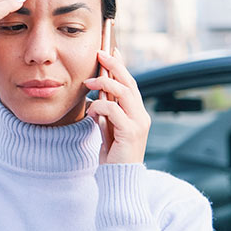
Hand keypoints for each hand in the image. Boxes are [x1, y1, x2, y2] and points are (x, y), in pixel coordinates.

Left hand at [84, 48, 150, 163]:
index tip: (110, 50)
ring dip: (105, 83)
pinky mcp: (130, 132)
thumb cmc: (113, 156)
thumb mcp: (108, 130)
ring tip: (89, 82)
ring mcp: (138, 123)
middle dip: (114, 65)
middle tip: (100, 53)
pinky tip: (91, 110)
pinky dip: (100, 106)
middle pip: (129, 83)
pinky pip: (113, 110)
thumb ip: (107, 114)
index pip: (130, 84)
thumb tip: (98, 98)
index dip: (121, 66)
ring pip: (124, 92)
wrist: (119, 179)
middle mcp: (141, 115)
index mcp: (137, 113)